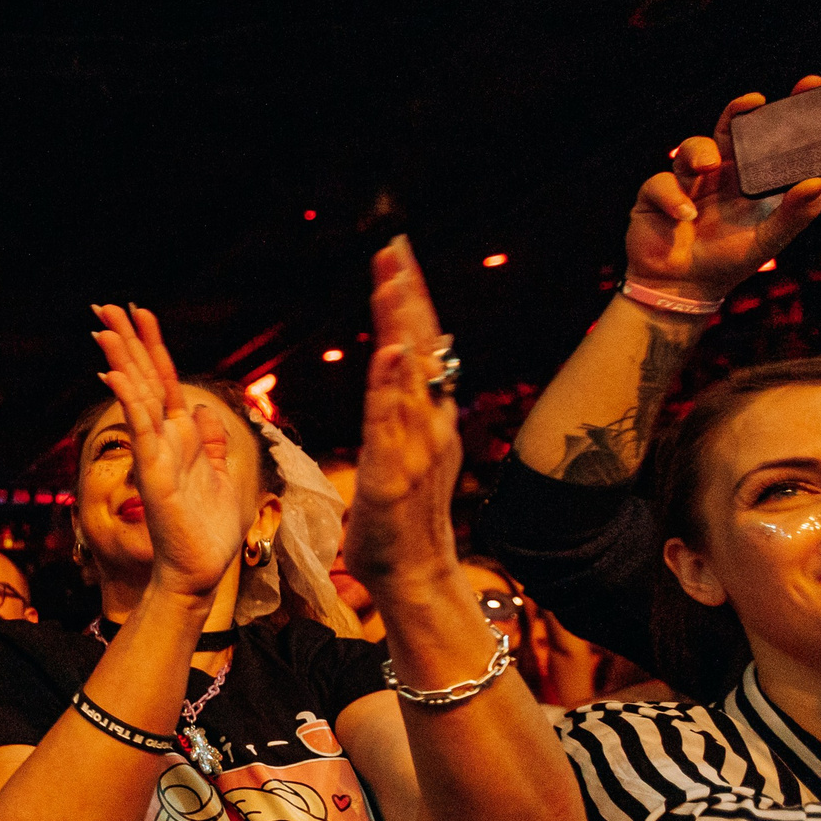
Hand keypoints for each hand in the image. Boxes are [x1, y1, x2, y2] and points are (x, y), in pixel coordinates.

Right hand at [92, 303, 245, 598]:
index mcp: (181, 435)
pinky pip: (140, 429)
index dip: (153, 345)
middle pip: (144, 377)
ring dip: (122, 359)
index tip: (139, 313)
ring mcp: (155, 453)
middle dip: (126, 340)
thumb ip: (211, 443)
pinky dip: (129, 400)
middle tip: (104, 305)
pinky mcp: (154, 473)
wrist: (200, 571)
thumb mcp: (220, 475)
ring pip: (137, 395)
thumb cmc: (209, 530)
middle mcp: (163, 438)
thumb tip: (203, 411)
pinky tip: (115, 373)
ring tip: (104, 326)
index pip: (164, 379)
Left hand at [344, 238, 461, 587]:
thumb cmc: (401, 514)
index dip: (410, 298)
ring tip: (392, 283)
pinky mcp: (395, 477)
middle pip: (422, 347)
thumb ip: (405, 403)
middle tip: (394, 247)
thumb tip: (406, 358)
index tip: (396, 253)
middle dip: (407, 295)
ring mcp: (417, 449)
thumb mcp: (403, 446)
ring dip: (402, 327)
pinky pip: (392, 426)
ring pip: (410, 377)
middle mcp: (432, 423)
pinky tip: (389, 355)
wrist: (415, 574)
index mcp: (431, 414)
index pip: (421, 344)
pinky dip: (391, 389)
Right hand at [628, 79, 820, 303]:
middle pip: (729, 129)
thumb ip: (795, 214)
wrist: (682, 289)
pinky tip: (684, 217)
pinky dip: (673, 198)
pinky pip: (660, 182)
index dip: (787, 113)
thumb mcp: (768, 240)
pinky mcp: (655, 196)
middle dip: (740, 111)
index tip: (811, 86)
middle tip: (755, 102)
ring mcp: (686, 181)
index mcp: (748, 179)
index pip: (769, 139)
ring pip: (692, 147)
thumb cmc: (727, 262)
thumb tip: (818, 181)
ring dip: (699, 150)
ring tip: (706, 166)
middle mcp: (719, 173)